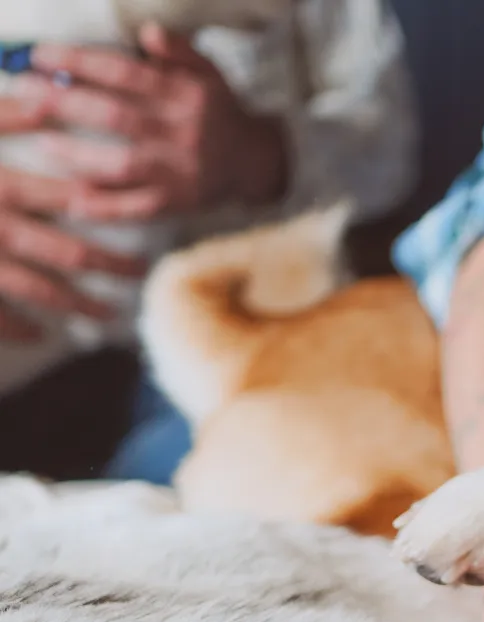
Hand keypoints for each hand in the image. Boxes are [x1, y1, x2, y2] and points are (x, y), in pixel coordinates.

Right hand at [0, 100, 145, 340]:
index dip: (113, 213)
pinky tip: (39, 336)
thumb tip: (51, 99)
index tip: (146, 224)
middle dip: (108, 268)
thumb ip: (6, 114)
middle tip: (141, 278)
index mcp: (1, 186)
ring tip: (104, 317)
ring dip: (74, 305)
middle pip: (67, 253)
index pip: (73, 201)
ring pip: (37, 289)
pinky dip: (16, 327)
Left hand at [15, 22, 286, 222]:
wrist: (255, 162)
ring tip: (42, 141)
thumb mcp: (209, 73)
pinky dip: (104, 205)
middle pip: (117, 116)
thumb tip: (148, 32)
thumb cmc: (220, 112)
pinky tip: (74, 195)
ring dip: (77, 154)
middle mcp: (184, 132)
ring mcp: (181, 171)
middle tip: (26, 91)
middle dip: (66, 102)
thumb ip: (180, 51)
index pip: (128, 73)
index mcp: (188, 95)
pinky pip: (136, 207)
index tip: (42, 56)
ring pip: (122, 163)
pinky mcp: (178, 202)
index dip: (81, 62)